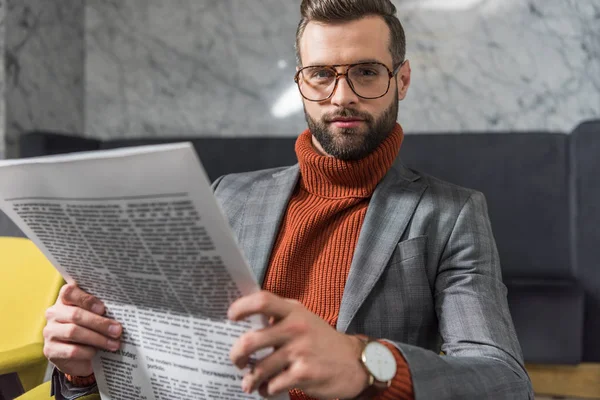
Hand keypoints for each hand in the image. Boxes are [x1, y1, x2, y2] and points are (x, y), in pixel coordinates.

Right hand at [43, 283, 121, 376]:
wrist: (79, 358)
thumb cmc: (91, 330)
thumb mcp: (96, 317)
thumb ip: (102, 311)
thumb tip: (122, 313)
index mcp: (65, 300)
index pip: (69, 291)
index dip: (86, 299)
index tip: (103, 308)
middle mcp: (54, 313)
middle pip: (75, 315)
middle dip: (100, 323)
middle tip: (117, 330)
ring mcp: (49, 332)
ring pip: (73, 332)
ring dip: (98, 338)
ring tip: (114, 343)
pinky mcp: (50, 350)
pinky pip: (71, 350)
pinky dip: (87, 351)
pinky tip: (97, 352)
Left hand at [228, 291, 368, 397]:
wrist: (355, 362)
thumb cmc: (322, 340)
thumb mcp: (305, 319)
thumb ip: (280, 315)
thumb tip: (245, 321)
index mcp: (294, 311)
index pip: (262, 300)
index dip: (242, 307)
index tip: (231, 317)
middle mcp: (296, 328)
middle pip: (251, 340)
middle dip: (236, 355)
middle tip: (236, 361)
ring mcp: (300, 352)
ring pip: (259, 369)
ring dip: (250, 379)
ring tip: (250, 383)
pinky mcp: (304, 374)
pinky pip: (272, 385)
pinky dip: (265, 390)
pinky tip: (268, 389)